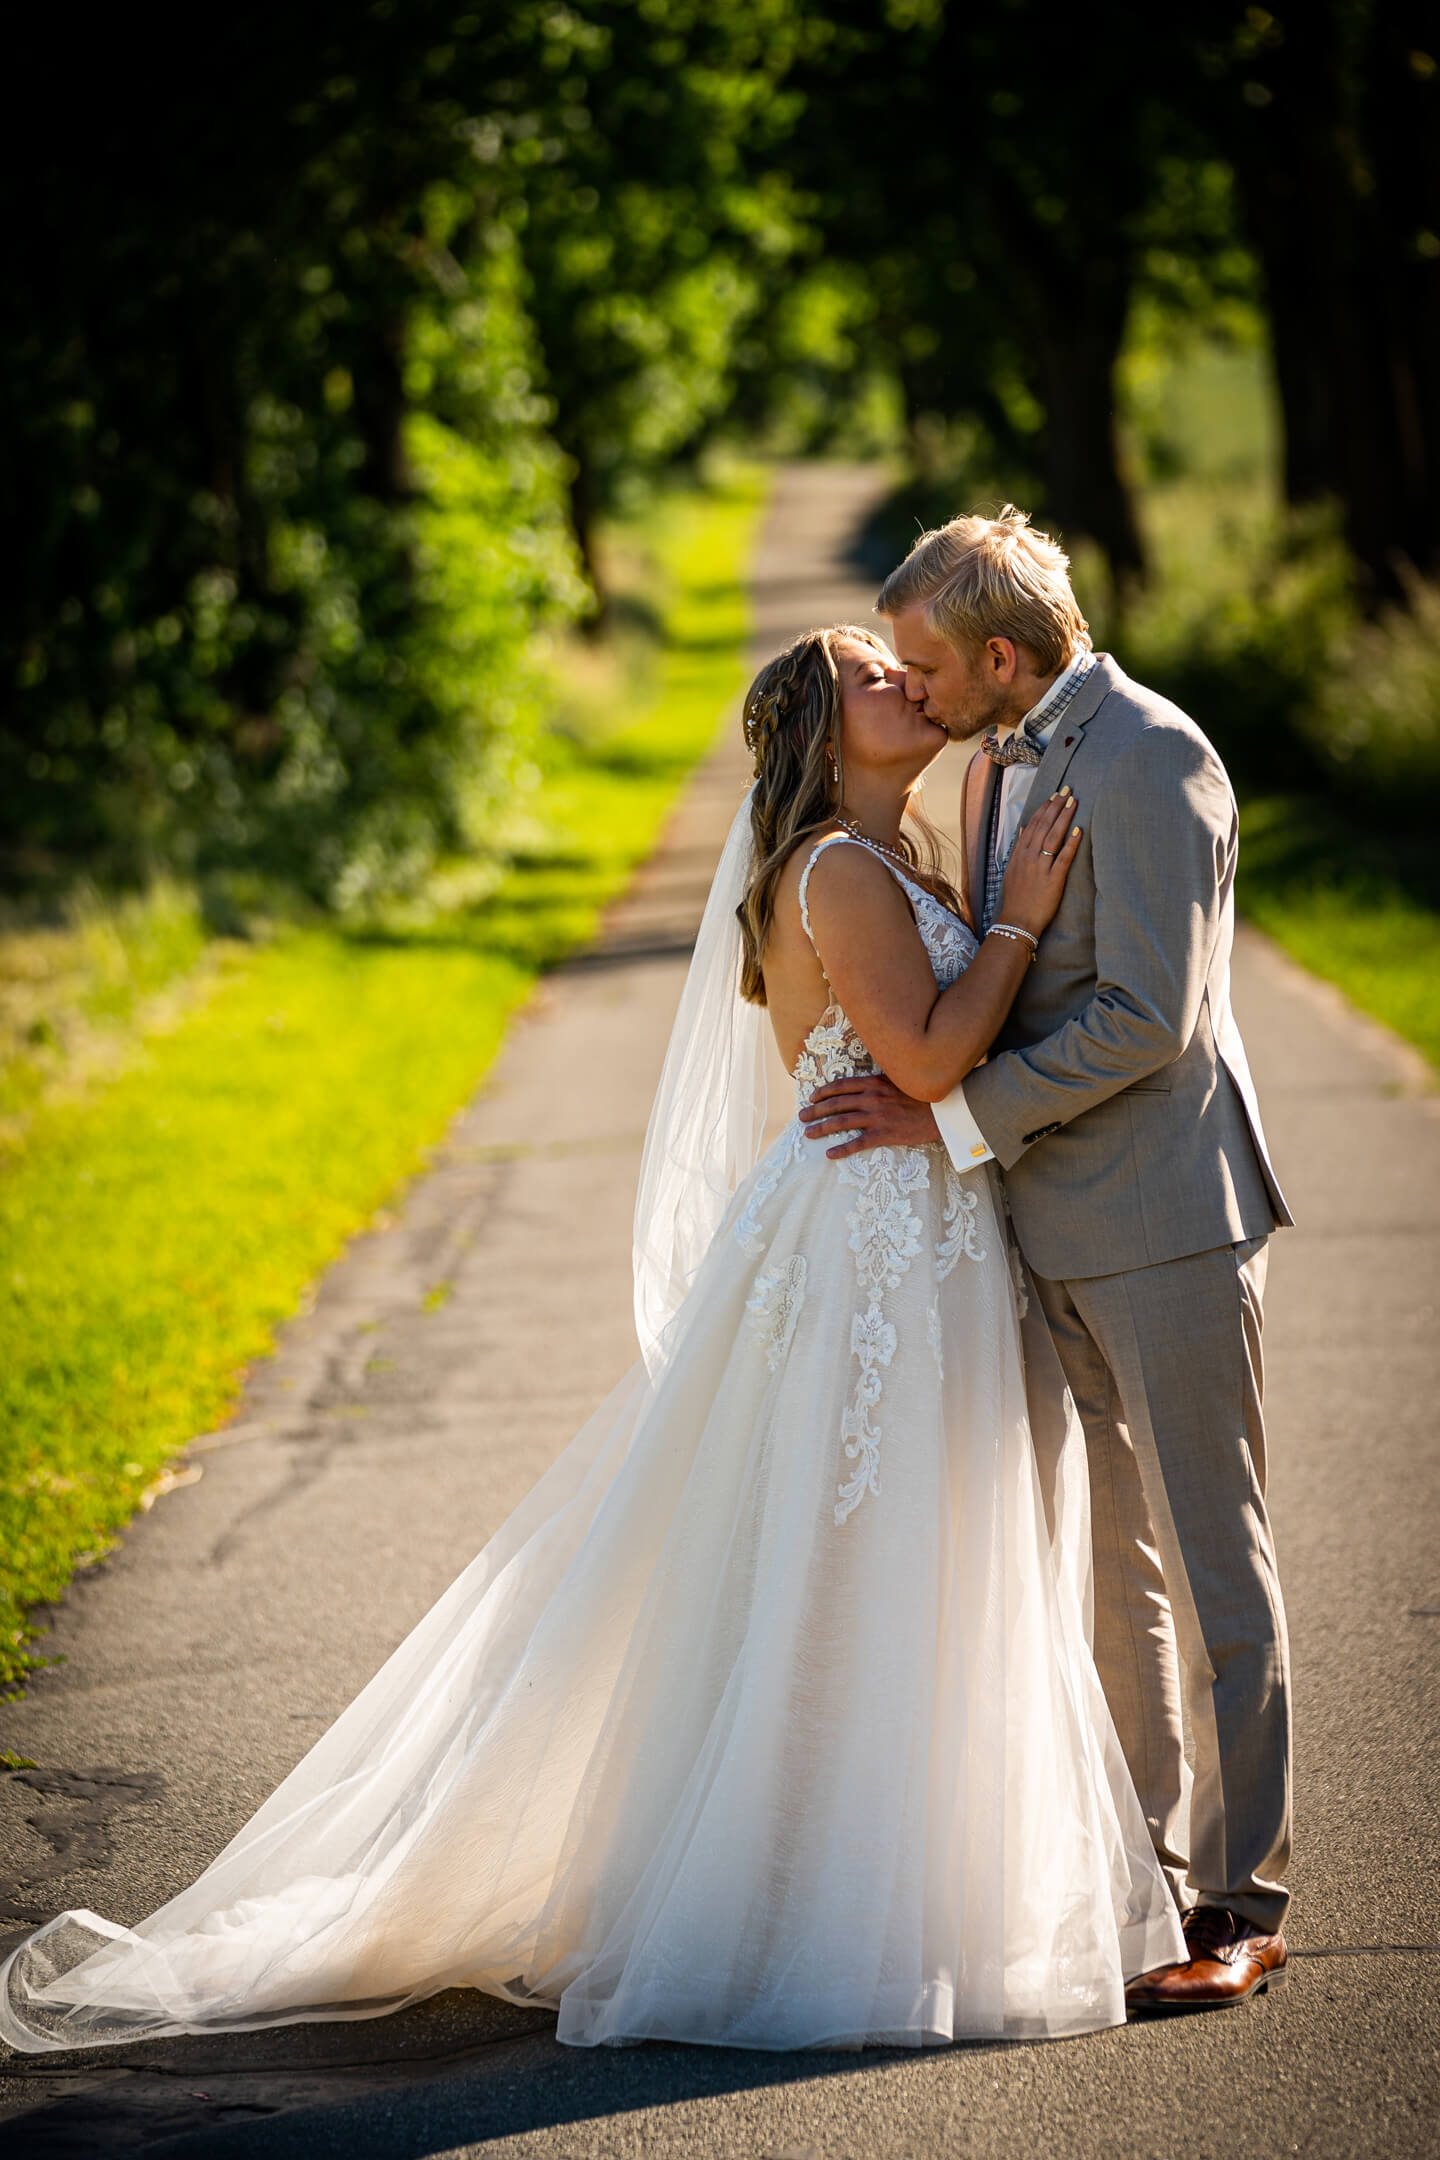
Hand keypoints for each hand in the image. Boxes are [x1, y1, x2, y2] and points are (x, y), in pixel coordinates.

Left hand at [798, 1073, 939, 1158]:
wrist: (943, 1110)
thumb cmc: (922, 1095)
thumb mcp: (898, 1080)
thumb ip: (878, 1082)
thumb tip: (861, 1085)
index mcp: (874, 1082)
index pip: (841, 1085)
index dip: (823, 1092)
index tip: (811, 1097)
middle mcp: (872, 1098)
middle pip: (836, 1104)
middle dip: (815, 1111)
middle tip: (801, 1117)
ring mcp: (877, 1116)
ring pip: (842, 1122)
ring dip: (821, 1128)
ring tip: (808, 1134)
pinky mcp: (885, 1134)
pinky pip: (858, 1143)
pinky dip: (842, 1150)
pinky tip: (829, 1154)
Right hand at [998, 791, 1081, 937]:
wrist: (1017, 921)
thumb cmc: (1017, 898)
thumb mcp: (1012, 870)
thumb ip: (1019, 849)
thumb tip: (1025, 830)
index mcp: (1019, 854)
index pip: (1033, 825)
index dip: (1044, 809)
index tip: (1054, 796)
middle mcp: (1029, 857)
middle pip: (1044, 826)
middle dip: (1056, 806)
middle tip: (1067, 791)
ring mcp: (1040, 867)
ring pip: (1053, 836)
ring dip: (1064, 817)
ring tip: (1073, 802)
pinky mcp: (1053, 879)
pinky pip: (1064, 857)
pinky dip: (1072, 842)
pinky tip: (1080, 829)